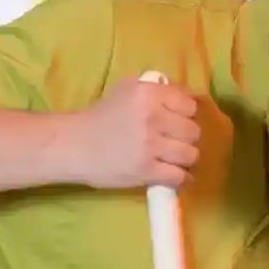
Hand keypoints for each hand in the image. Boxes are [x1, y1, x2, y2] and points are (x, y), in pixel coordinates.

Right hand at [59, 78, 199, 188]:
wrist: (74, 145)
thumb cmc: (102, 116)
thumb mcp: (128, 89)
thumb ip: (157, 90)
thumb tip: (188, 98)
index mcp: (149, 94)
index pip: (190, 105)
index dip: (186, 115)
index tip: (178, 121)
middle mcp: (152, 117)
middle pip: (193, 131)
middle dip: (187, 138)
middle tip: (175, 142)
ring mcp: (150, 145)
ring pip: (190, 154)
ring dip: (185, 159)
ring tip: (175, 159)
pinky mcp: (146, 170)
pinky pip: (179, 176)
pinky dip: (182, 178)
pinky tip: (175, 175)